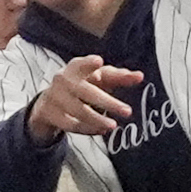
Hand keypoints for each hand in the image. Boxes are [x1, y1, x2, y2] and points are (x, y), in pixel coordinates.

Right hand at [26, 55, 141, 142]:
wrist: (50, 102)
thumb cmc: (82, 85)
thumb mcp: (99, 78)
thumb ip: (119, 77)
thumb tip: (140, 76)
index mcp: (75, 68)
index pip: (81, 64)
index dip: (89, 63)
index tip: (99, 61)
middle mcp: (64, 81)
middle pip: (86, 92)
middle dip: (108, 102)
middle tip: (128, 111)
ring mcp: (56, 98)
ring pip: (79, 110)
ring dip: (97, 119)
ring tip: (113, 125)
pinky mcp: (51, 114)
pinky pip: (71, 125)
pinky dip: (87, 129)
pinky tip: (101, 130)